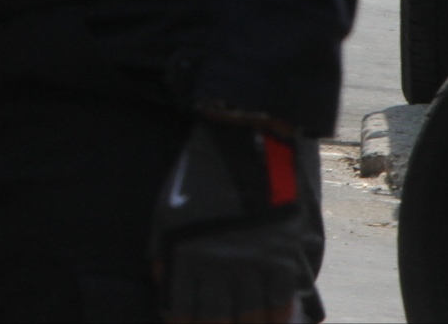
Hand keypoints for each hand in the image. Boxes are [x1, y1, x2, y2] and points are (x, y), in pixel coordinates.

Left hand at [149, 118, 313, 323]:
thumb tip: (165, 290)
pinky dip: (277, 319)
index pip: (183, 308)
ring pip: (252, 316)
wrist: (242, 141)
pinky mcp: (282, 253)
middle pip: (218, 318)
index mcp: (184, 251)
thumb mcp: (167, 212)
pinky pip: (281, 301)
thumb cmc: (198, 177)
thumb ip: (165, 254)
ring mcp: (252, 260)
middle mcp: (217, 262)